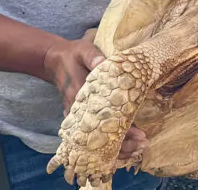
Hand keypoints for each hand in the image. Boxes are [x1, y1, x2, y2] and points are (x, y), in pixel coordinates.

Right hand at [41, 29, 148, 160]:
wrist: (54, 60)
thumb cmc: (72, 55)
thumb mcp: (83, 51)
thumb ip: (93, 57)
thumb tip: (104, 63)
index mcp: (82, 96)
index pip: (104, 120)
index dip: (123, 131)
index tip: (139, 135)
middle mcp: (79, 111)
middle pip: (101, 137)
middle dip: (123, 145)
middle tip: (143, 145)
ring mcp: (78, 115)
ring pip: (97, 138)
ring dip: (117, 145)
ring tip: (137, 147)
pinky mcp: (80, 114)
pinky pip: (94, 133)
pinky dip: (108, 140)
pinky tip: (123, 142)